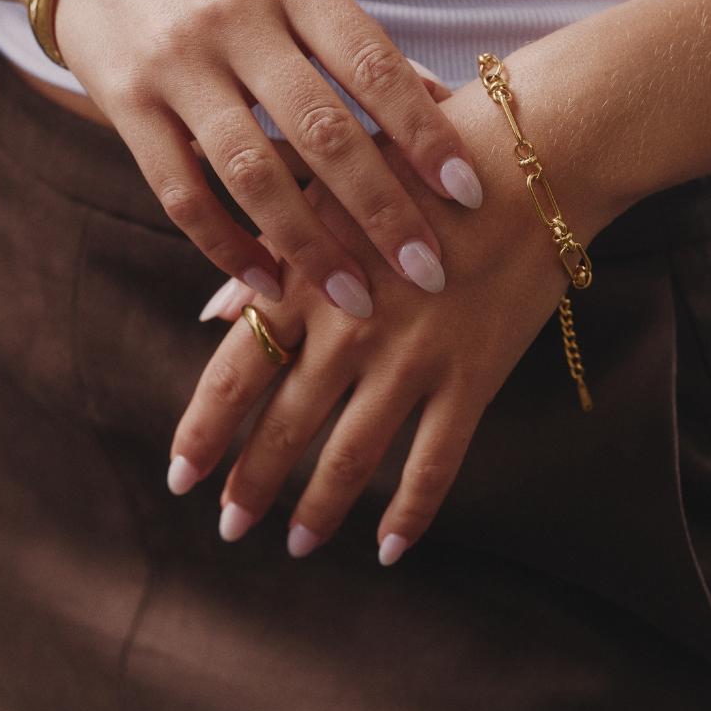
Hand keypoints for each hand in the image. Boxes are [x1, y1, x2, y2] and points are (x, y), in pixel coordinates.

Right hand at [52, 0, 482, 314]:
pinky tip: (267, 283)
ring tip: (356, 299)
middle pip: (322, 131)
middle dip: (382, 211)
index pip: (373, 66)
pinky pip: (181, 192)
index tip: (468, 195)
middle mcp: (235, 18)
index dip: (425, 136)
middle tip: (429, 273)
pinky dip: (226, 245)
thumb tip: (438, 102)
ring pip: (251, 172)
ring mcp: (175, 63)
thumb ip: (353, 38)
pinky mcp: (123, 104)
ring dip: (310, 247)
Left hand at [169, 80, 599, 562]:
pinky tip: (388, 549)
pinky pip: (436, 462)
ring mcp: (414, 362)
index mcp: (308, 283)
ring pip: (352, 457)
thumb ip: (267, 249)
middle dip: (250, 485)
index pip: (236, 375)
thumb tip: (209, 312)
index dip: (203, 432)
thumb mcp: (329, 190)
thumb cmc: (419, 163)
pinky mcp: (473, 378)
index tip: (179, 477)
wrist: (531, 161)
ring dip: (317, 509)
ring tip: (294, 545)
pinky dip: (412, 510)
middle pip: (285, 428)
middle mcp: (352, 333)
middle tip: (229, 528)